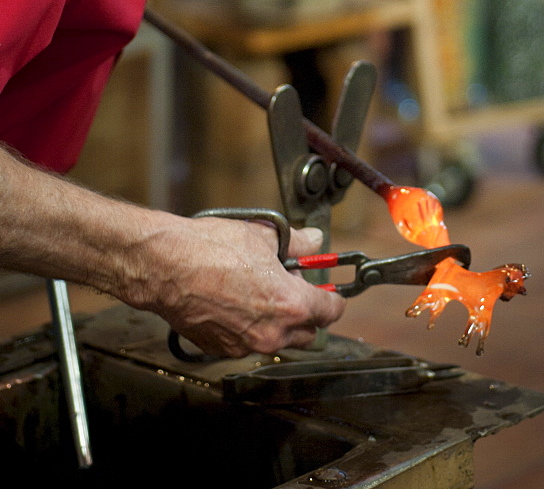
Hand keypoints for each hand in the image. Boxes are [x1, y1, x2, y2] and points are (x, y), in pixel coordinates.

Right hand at [136, 215, 344, 358]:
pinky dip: (249, 328)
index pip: (331, 312)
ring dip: (277, 322)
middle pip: (308, 333)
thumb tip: (315, 241)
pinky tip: (236, 303)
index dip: (332, 298)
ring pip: (277, 340)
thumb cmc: (211, 249)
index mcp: (290, 305)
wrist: (166, 266)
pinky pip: (248, 343)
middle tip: (292, 288)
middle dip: (306, 313)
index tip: (328, 291)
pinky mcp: (222, 350)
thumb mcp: (263, 236)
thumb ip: (297, 243)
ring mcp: (246, 346)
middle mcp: (272, 333)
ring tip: (259, 292)